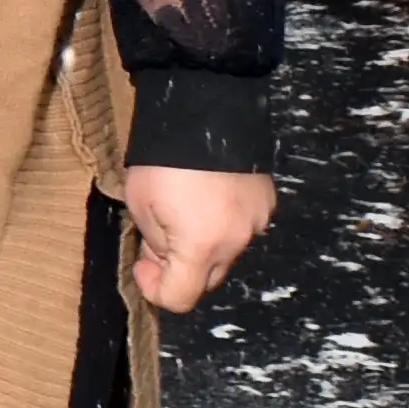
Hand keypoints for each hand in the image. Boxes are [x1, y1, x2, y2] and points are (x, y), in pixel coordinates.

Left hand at [120, 164, 273, 313]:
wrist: (206, 109)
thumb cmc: (162, 159)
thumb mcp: (141, 205)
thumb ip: (156, 244)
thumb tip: (165, 258)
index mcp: (201, 246)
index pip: (181, 298)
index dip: (155, 289)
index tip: (142, 265)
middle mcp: (236, 241)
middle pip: (206, 280)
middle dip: (179, 269)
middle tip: (158, 239)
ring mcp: (257, 222)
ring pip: (226, 254)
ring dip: (204, 247)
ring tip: (184, 213)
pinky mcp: (266, 202)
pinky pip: (242, 228)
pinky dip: (224, 225)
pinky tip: (209, 198)